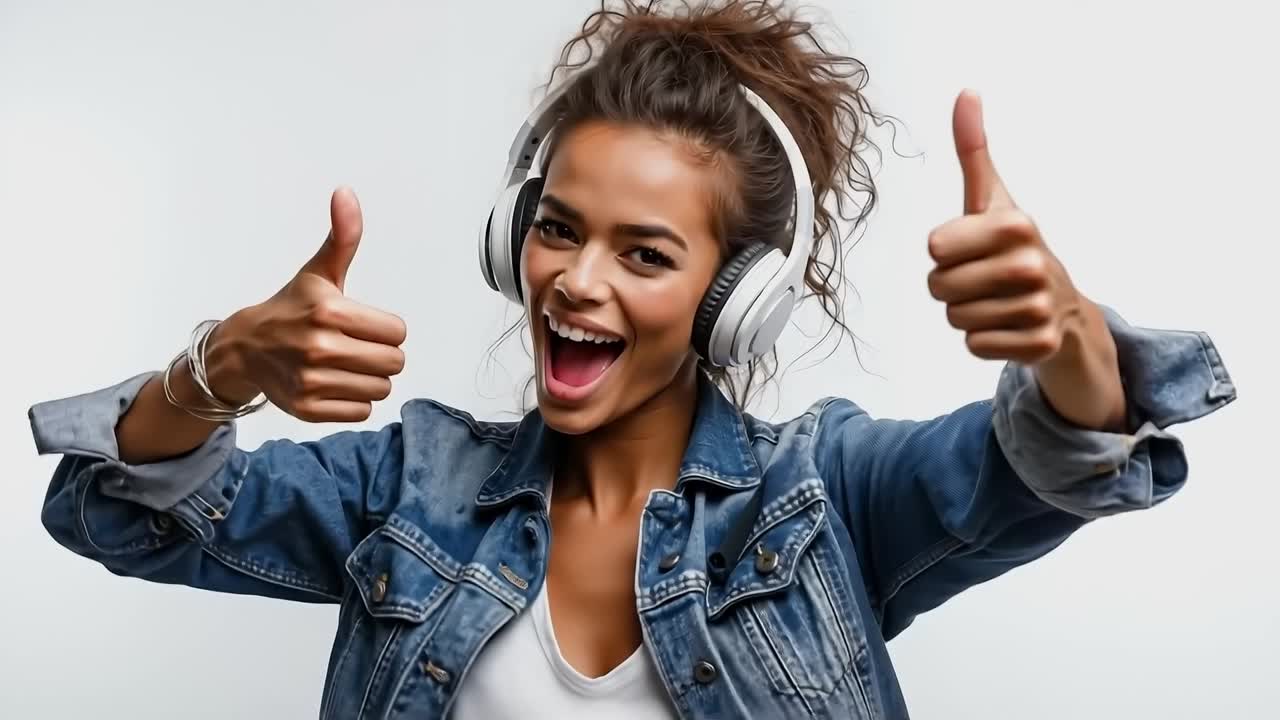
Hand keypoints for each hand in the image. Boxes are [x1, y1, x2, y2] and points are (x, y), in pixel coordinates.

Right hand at [213, 188, 407, 421]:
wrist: (244, 348)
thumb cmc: (290, 309)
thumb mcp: (319, 271)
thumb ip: (343, 237)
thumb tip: (346, 194)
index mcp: (329, 311)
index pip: (398, 332)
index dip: (385, 329)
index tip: (362, 325)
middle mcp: (319, 347)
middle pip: (394, 363)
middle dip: (380, 355)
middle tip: (354, 346)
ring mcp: (311, 380)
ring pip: (380, 389)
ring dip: (368, 379)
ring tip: (343, 365)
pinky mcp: (307, 408)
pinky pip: (361, 412)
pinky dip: (352, 401)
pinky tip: (333, 384)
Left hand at [926, 90, 1084, 364]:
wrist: (1063, 307)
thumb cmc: (1013, 247)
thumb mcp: (992, 199)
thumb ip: (974, 151)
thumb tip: (966, 93)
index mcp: (1017, 225)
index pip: (935, 248)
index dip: (944, 252)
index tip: (970, 247)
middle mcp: (1032, 264)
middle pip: (939, 287)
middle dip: (951, 287)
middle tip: (981, 279)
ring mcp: (1040, 307)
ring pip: (955, 319)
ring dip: (966, 314)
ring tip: (995, 301)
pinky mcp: (1040, 345)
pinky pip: (975, 347)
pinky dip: (984, 341)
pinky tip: (1007, 326)